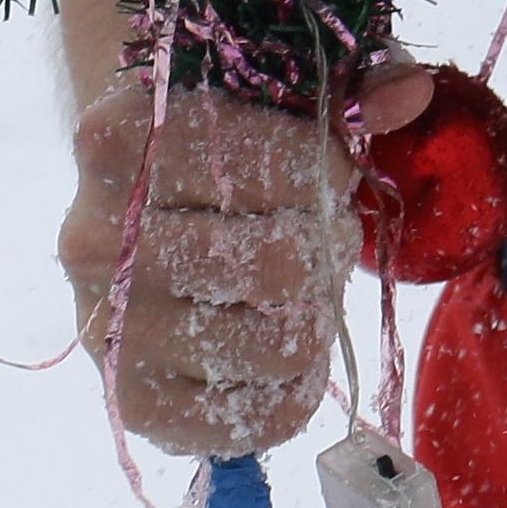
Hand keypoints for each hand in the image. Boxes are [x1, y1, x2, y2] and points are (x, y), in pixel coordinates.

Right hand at [57, 74, 352, 457]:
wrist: (129, 221)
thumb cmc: (212, 145)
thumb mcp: (264, 99)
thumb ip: (342, 90)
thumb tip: (413, 90)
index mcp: (117, 140)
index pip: (278, 164)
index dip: (328, 167)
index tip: (327, 165)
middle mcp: (94, 239)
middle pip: (283, 261)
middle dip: (328, 244)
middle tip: (321, 230)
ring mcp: (109, 331)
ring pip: (284, 344)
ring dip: (318, 313)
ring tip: (300, 283)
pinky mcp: (134, 408)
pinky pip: (266, 417)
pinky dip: (299, 383)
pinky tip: (277, 335)